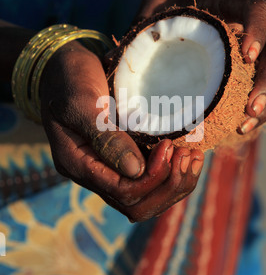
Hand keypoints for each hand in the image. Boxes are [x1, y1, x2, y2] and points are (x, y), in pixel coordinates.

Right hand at [40, 41, 203, 221]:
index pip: (122, 191)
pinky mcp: (123, 158)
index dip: (152, 177)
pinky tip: (188, 153)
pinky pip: (149, 180)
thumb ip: (104, 137)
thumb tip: (136, 171)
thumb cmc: (69, 80)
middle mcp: (94, 174)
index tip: (169, 147)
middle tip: (185, 155)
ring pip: (146, 199)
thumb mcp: (81, 102)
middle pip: (136, 205)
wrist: (64, 69)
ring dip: (175, 182)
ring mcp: (109, 168)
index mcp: (78, 164)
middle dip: (168, 185)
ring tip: (192, 156)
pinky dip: (172, 172)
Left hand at [134, 0, 265, 134]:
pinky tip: (241, 128)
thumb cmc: (172, 7)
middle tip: (250, 107)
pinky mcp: (251, 73)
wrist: (191, 4)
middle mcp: (250, 29)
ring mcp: (256, 52)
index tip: (247, 56)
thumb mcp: (155, 8)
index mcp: (228, 7)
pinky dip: (259, 110)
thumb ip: (141, 27)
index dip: (258, 30)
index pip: (257, 9)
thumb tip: (111, 62)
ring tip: (246, 124)